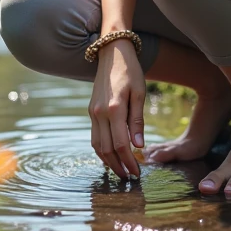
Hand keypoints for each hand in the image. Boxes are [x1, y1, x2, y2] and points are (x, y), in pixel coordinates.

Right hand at [88, 39, 145, 179]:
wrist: (112, 52)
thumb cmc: (130, 70)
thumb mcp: (140, 93)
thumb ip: (138, 120)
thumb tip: (139, 146)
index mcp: (114, 108)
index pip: (121, 144)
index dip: (129, 161)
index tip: (138, 173)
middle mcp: (99, 113)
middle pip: (107, 149)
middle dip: (119, 166)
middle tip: (130, 178)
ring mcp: (92, 112)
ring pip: (97, 145)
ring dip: (108, 161)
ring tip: (121, 171)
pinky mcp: (91, 110)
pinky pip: (94, 136)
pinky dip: (101, 150)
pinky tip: (110, 156)